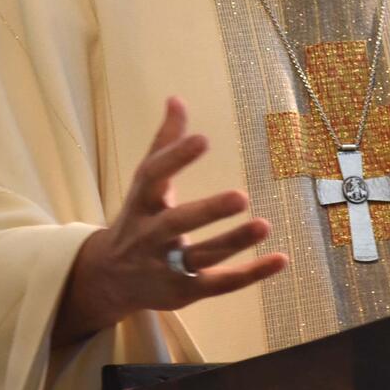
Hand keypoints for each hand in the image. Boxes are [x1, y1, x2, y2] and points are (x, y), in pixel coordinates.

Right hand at [53, 96, 287, 344]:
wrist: (108, 278)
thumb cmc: (138, 217)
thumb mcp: (145, 182)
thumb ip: (164, 142)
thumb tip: (176, 98)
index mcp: (142, 200)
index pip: (154, 176)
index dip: (176, 158)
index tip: (203, 139)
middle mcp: (150, 234)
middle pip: (177, 223)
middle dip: (207, 211)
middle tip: (241, 196)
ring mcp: (166, 266)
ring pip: (201, 257)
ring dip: (234, 243)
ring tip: (265, 224)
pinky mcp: (185, 292)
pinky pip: (220, 284)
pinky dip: (250, 274)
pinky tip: (281, 259)